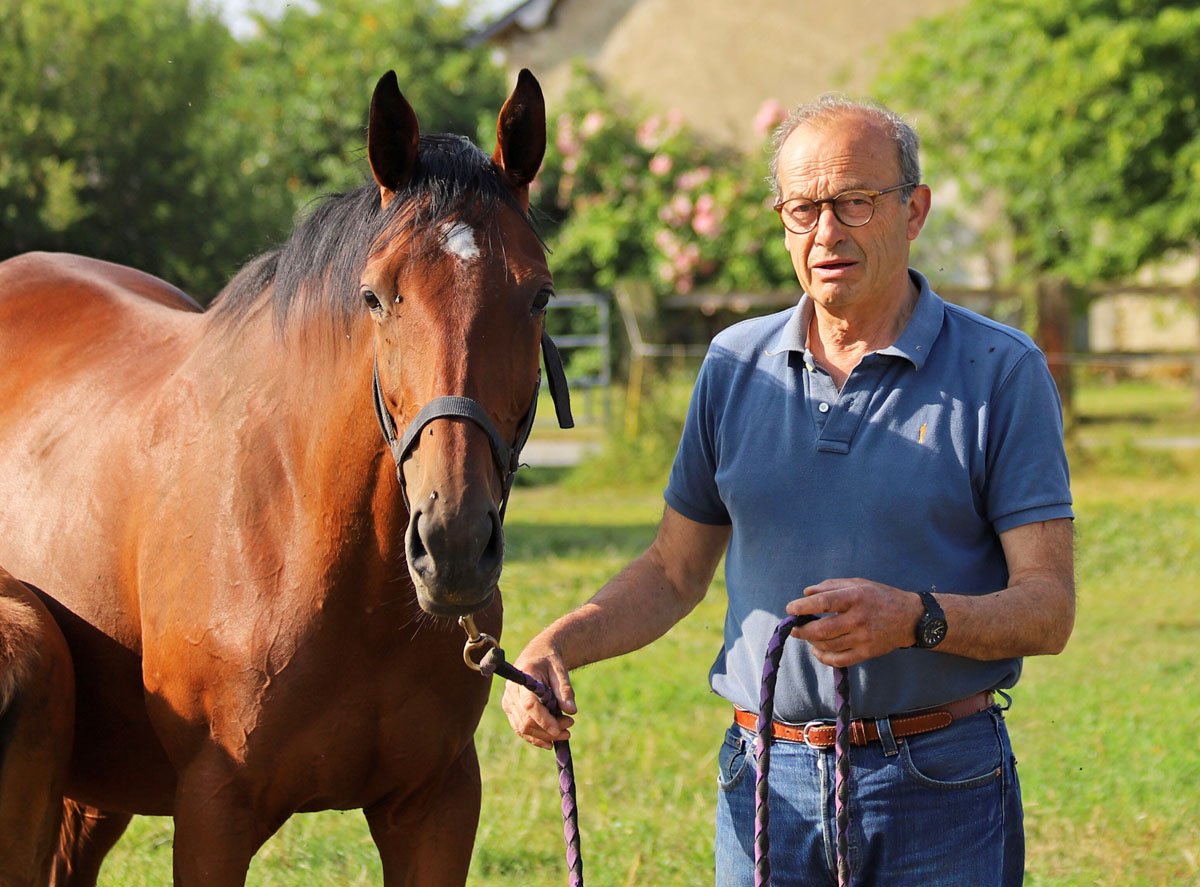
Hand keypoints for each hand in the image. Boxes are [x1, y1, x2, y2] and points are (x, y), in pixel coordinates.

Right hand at [500, 636, 577, 749]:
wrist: (537, 655)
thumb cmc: (549, 661)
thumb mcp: (560, 671)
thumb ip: (565, 690)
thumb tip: (571, 710)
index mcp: (523, 678)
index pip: (530, 705)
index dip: (544, 720)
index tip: (559, 730)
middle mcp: (511, 691)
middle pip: (526, 720)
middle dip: (548, 729)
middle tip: (569, 726)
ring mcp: (508, 702)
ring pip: (522, 728)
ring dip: (544, 736)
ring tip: (565, 733)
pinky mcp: (510, 709)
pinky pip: (519, 728)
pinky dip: (534, 738)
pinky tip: (549, 742)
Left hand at [785, 578, 921, 666]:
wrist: (911, 618)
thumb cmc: (881, 597)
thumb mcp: (858, 583)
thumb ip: (831, 586)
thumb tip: (806, 593)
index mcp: (856, 597)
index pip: (824, 603)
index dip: (803, 607)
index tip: (791, 609)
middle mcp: (859, 619)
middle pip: (822, 630)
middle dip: (802, 630)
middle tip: (794, 628)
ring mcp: (863, 638)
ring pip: (828, 646)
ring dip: (812, 642)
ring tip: (807, 636)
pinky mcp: (867, 653)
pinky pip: (840, 660)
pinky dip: (824, 658)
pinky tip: (817, 650)